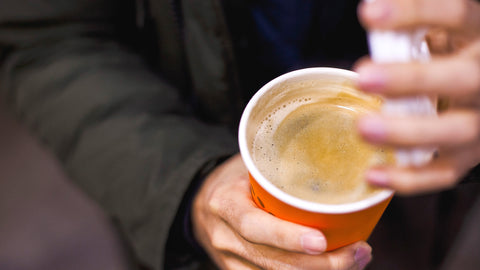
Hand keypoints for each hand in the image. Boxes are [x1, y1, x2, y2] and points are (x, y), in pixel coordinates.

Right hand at [192, 154, 371, 269]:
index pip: (253, 226)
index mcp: (225, 203)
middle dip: (319, 265)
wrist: (203, 203)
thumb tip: (336, 163)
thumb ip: (281, 171)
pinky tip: (332, 268)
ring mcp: (230, 260)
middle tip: (358, 252)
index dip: (286, 236)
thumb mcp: (250, 166)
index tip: (321, 240)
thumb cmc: (235, 179)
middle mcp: (224, 237)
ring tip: (355, 260)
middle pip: (271, 260)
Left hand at [355, 0, 479, 193]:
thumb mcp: (449, 34)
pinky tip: (373, 174)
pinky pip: (444, 172)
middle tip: (364, 77)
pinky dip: (409, 178)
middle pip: (462, 79)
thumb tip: (373, 14)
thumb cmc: (457, 57)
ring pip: (455, 131)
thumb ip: (420, 24)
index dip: (416, 13)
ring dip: (407, 132)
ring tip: (364, 127)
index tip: (369, 13)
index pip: (457, 16)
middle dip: (411, 79)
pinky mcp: (471, 156)